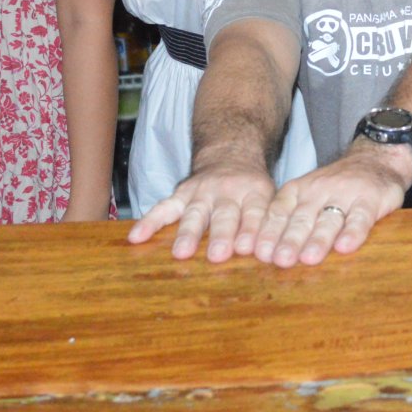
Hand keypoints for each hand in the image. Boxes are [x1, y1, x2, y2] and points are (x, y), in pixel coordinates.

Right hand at [128, 160, 276, 262]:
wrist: (232, 154)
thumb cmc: (252, 189)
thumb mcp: (270, 199)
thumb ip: (269, 225)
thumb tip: (274, 258)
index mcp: (254, 193)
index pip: (254, 213)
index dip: (251, 230)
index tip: (247, 249)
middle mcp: (228, 191)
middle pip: (224, 215)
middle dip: (221, 235)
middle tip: (218, 255)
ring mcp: (203, 192)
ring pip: (195, 213)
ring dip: (188, 233)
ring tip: (181, 253)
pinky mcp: (182, 193)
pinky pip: (165, 207)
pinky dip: (150, 221)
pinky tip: (136, 237)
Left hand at [251, 146, 407, 267]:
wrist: (374, 159)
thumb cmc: (335, 188)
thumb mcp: (308, 195)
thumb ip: (290, 220)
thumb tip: (264, 254)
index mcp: (298, 190)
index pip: (280, 211)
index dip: (270, 232)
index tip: (261, 254)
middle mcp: (318, 190)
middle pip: (302, 218)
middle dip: (291, 240)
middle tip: (281, 260)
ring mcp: (345, 194)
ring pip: (329, 219)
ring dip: (318, 240)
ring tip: (309, 259)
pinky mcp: (370, 199)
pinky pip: (360, 217)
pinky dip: (353, 232)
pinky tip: (345, 247)